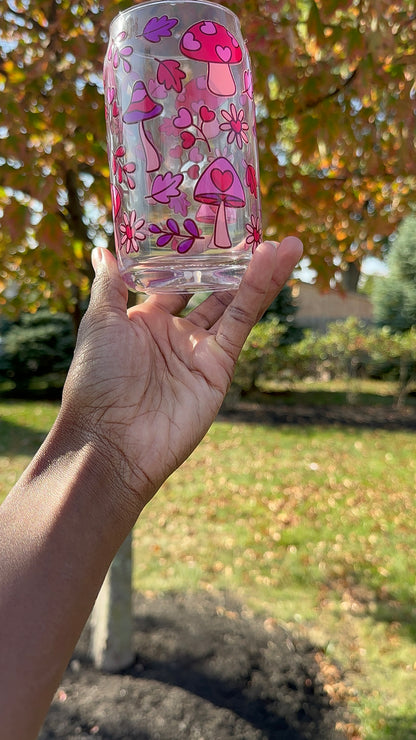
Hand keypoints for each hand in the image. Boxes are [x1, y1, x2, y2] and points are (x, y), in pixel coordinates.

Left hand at [61, 238, 301, 514]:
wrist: (112, 441)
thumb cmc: (96, 381)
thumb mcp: (99, 323)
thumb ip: (109, 285)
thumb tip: (103, 249)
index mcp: (143, 321)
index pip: (174, 282)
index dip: (193, 257)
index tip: (211, 227)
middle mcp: (174, 334)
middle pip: (211, 291)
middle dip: (234, 265)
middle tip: (257, 232)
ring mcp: (198, 352)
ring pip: (234, 304)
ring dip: (260, 274)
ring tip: (285, 243)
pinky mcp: (218, 368)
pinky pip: (240, 326)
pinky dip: (257, 294)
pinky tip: (273, 264)